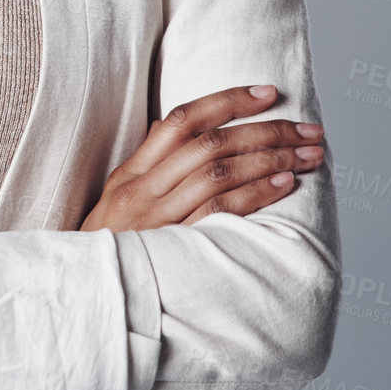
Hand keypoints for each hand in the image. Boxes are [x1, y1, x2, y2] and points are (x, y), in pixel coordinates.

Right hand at [79, 83, 324, 231]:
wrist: (83, 296)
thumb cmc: (108, 253)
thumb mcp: (118, 206)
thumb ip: (149, 173)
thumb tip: (183, 139)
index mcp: (130, 173)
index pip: (182, 120)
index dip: (227, 101)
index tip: (268, 93)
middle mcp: (141, 189)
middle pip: (210, 143)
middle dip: (265, 130)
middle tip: (307, 128)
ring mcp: (156, 218)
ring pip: (218, 172)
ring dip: (270, 159)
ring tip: (306, 155)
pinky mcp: (173, 248)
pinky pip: (220, 213)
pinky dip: (256, 194)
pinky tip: (284, 185)